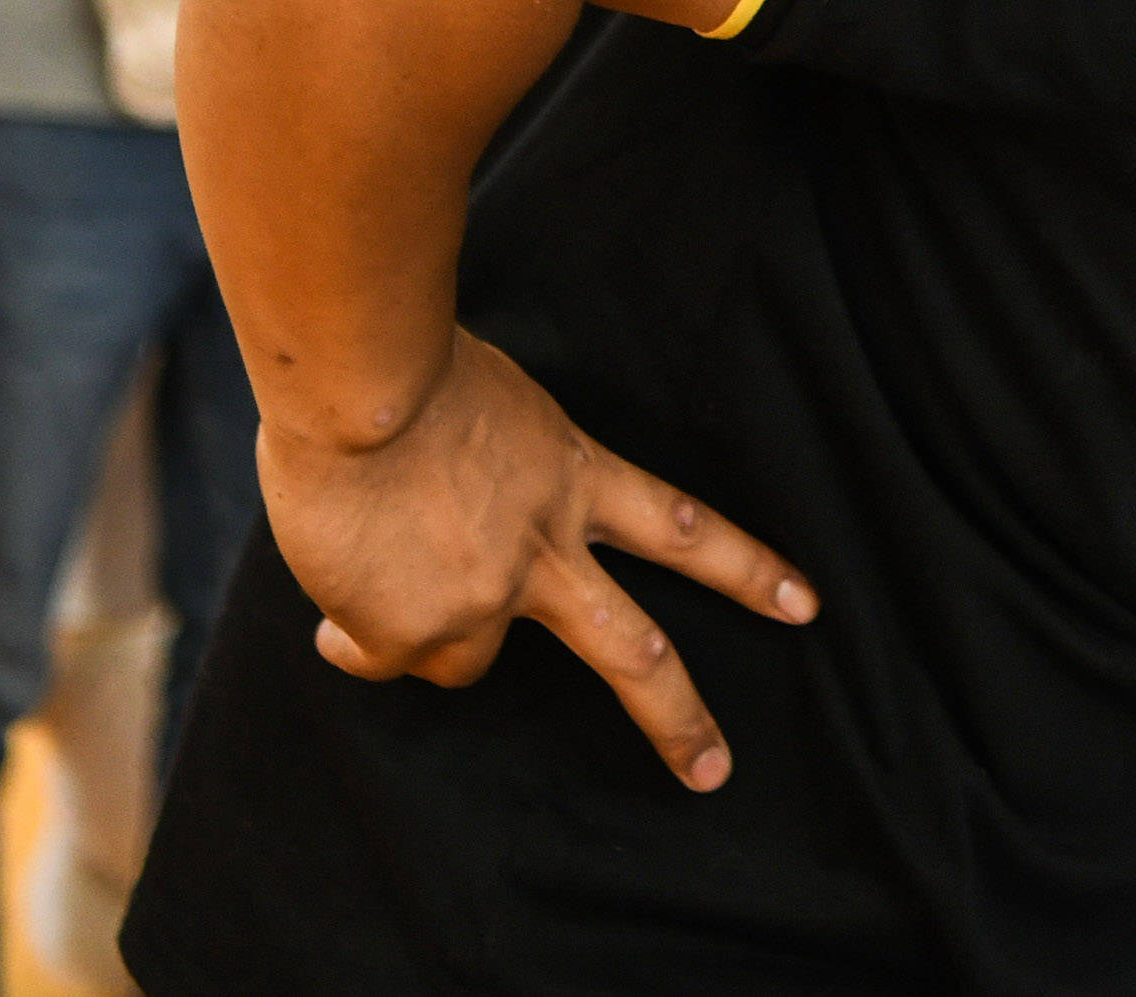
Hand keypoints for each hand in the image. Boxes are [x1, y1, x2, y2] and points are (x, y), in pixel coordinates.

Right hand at [261, 330, 814, 793]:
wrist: (359, 385)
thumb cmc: (409, 365)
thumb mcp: (491, 405)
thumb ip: (500, 471)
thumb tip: (454, 529)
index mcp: (574, 475)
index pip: (680, 527)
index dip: (744, 567)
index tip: (803, 602)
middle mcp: (544, 550)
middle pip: (634, 651)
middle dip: (679, 718)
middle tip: (715, 771)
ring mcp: (483, 601)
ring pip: (467, 668)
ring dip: (430, 643)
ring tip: (387, 602)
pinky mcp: (411, 634)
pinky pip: (375, 654)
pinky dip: (353, 633)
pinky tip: (332, 600)